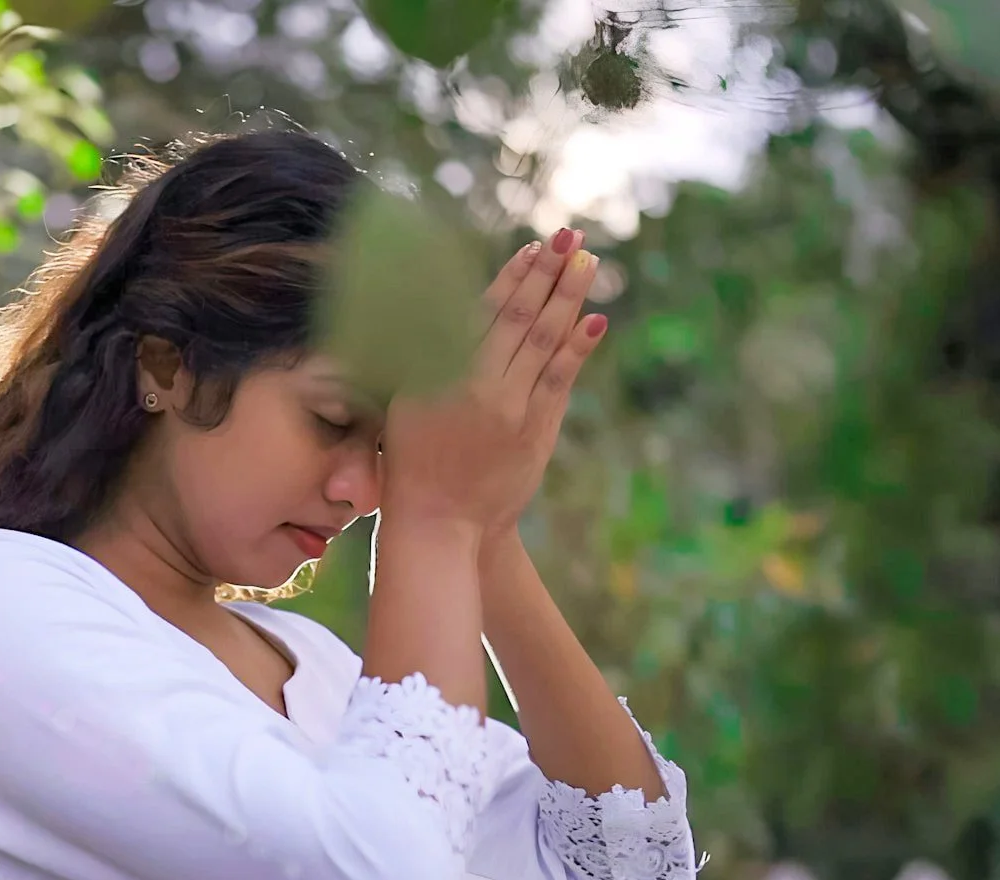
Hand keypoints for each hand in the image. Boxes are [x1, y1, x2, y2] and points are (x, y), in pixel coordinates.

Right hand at [378, 228, 606, 533]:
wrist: (439, 522)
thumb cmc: (411, 462)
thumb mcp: (404, 403)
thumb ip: (425, 358)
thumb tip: (446, 311)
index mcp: (440, 371)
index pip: (484, 311)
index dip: (513, 276)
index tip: (533, 247)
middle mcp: (476, 384)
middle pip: (520, 317)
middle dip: (548, 274)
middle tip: (571, 237)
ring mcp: (510, 408)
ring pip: (544, 341)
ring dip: (568, 298)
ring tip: (589, 263)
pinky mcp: (534, 432)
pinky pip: (559, 381)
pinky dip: (577, 349)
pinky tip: (595, 320)